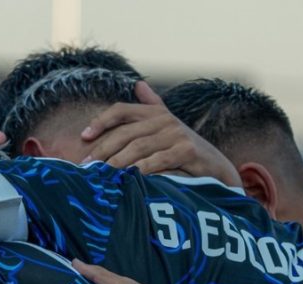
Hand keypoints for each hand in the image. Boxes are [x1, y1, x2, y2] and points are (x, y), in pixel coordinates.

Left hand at [81, 81, 240, 186]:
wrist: (218, 168)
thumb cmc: (186, 149)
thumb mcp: (169, 126)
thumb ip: (153, 106)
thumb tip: (139, 84)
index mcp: (156, 113)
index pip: (122, 110)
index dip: (101, 121)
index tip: (84, 136)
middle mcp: (165, 120)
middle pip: (126, 132)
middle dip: (104, 149)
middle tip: (87, 165)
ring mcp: (177, 135)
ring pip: (138, 147)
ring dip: (117, 162)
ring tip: (101, 175)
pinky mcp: (188, 151)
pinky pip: (157, 161)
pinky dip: (141, 170)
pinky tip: (127, 179)